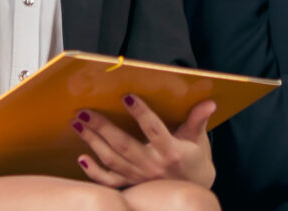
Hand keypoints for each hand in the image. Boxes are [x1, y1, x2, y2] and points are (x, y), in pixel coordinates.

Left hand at [71, 95, 217, 188]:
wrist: (194, 189)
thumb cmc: (194, 159)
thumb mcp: (199, 139)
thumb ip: (198, 120)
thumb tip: (208, 103)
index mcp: (171, 152)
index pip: (153, 129)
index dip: (140, 113)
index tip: (126, 96)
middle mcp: (153, 166)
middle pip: (124, 145)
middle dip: (102, 127)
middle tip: (85, 111)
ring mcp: (140, 177)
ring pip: (112, 160)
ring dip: (93, 142)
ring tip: (78, 124)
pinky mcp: (132, 185)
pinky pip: (110, 181)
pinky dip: (94, 172)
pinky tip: (82, 158)